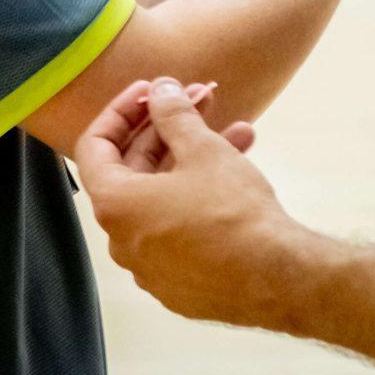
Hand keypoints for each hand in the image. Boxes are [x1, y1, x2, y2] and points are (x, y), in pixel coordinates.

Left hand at [77, 78, 292, 329]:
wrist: (279, 280)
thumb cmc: (231, 211)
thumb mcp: (203, 150)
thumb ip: (174, 114)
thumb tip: (161, 89)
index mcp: (115, 207)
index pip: (95, 147)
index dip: (121, 111)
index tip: (150, 90)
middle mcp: (123, 241)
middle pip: (134, 171)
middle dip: (169, 130)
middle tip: (201, 100)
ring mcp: (153, 269)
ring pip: (166, 198)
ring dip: (195, 159)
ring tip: (240, 131)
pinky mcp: (183, 285)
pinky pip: (181, 230)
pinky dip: (201, 198)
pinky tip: (240, 173)